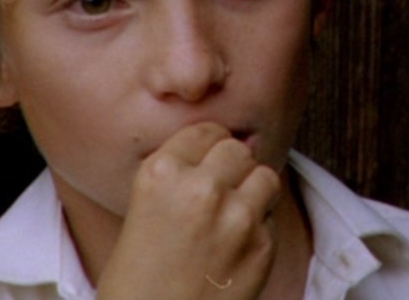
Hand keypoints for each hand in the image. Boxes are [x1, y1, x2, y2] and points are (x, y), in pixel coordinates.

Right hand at [96, 122, 280, 299]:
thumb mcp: (142, 207)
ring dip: (253, 191)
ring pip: (265, 176)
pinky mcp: (261, 247)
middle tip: (220, 191)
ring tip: (233, 214)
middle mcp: (201, 188)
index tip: (206, 163)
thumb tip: (233, 144)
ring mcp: (236, 217)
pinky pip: (271, 217)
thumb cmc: (137, 279)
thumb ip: (180, 175)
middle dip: (232, 167)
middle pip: (237, 149)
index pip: (205, 131)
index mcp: (161, 173)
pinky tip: (235, 248)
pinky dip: (259, 228)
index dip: (208, 147)